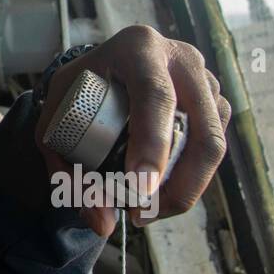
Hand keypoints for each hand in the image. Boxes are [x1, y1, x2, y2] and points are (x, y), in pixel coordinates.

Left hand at [34, 25, 231, 237]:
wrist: (103, 69)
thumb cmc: (78, 92)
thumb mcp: (56, 122)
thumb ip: (67, 170)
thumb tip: (102, 225)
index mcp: (138, 48)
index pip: (154, 96)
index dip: (152, 145)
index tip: (140, 188)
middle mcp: (180, 59)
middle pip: (200, 129)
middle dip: (178, 184)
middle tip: (143, 215)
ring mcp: (206, 80)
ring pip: (213, 145)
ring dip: (185, 188)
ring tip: (146, 208)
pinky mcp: (216, 102)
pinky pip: (214, 149)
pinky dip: (192, 180)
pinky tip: (162, 191)